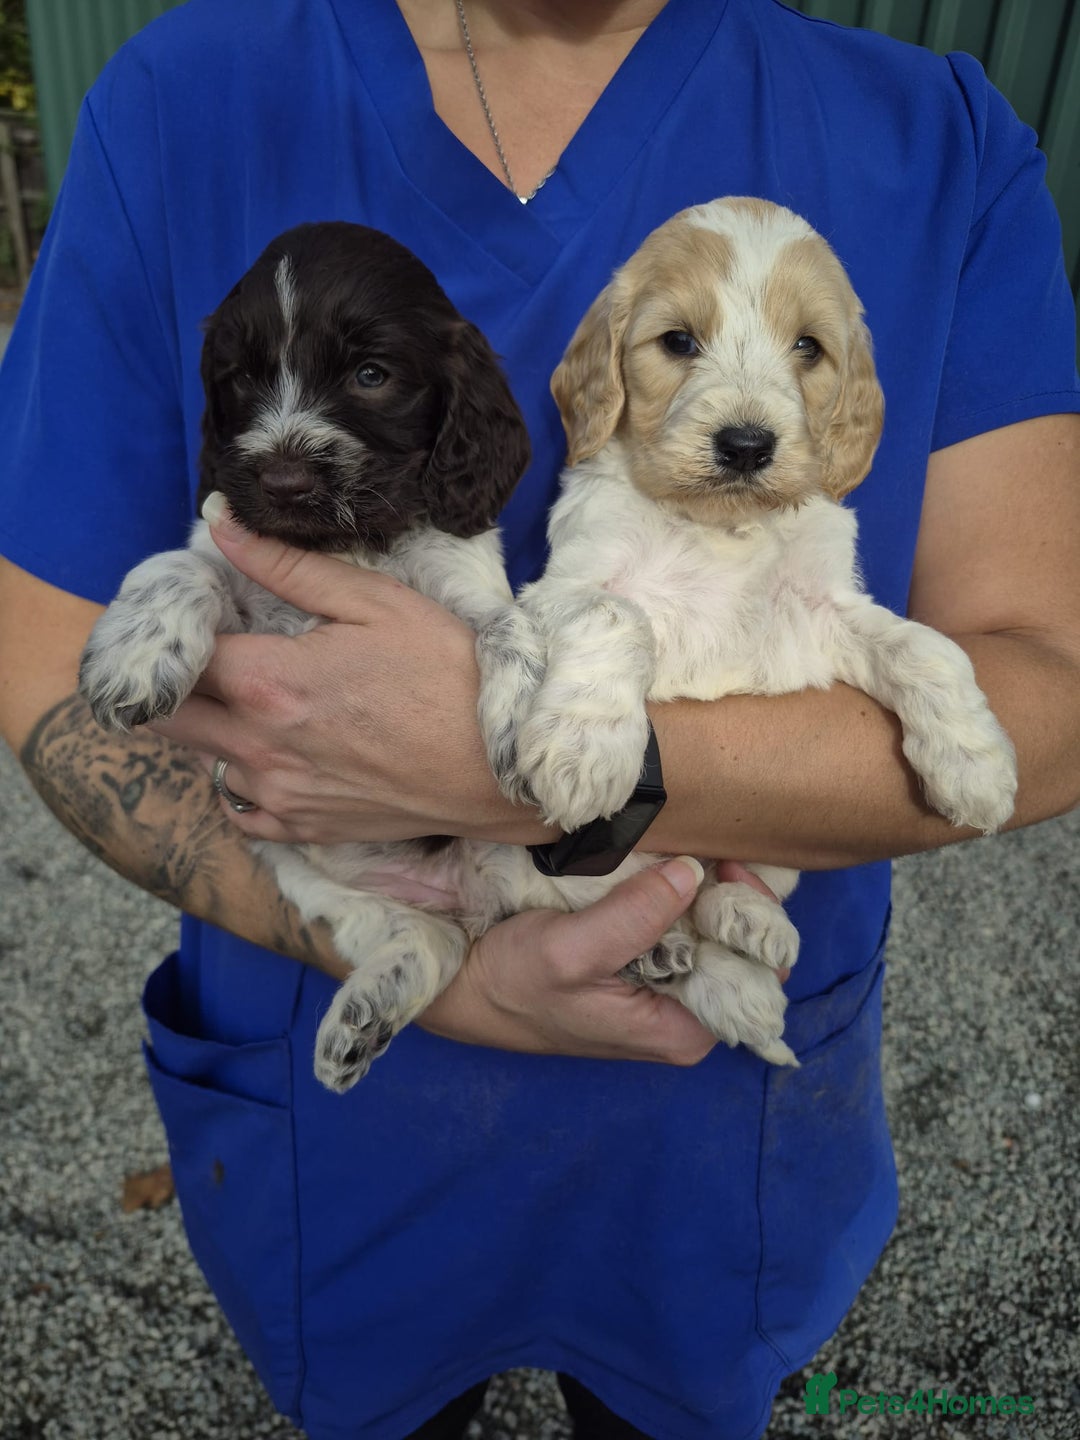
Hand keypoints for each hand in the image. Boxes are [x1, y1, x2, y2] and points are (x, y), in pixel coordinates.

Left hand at [151, 509, 541, 845]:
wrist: (502, 768)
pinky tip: (274, 756)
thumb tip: (220, 522)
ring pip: (202, 759)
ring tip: (256, 703)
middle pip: (168, 716)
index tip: (204, 616)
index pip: (178, 654)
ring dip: (212, 729)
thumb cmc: (450, 675)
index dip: (181, 630)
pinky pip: (239, 810)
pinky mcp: (302, 827)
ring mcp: (277, 792)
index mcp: (269, 680)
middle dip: (177, 682)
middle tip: (215, 658)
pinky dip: (241, 781)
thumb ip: (287, 565)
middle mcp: (258, 744)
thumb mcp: (377, 601)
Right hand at [417, 857, 787, 1062]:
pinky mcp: (643, 958)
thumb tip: (694, 872)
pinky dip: (679, 889)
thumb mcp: (570, 952)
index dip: (753, 921)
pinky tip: (667, 862)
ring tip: (691, 849)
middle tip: (711, 851)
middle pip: (743, 951)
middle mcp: (684, 1012)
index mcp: (683, 1032)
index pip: (757, 977)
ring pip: (714, 932)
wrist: (463, 986)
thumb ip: (634, 917)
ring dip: (707, 889)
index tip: (725, 870)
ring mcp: (665, 984)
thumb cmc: (513, 985)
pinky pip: (682, 920)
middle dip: (733, 900)